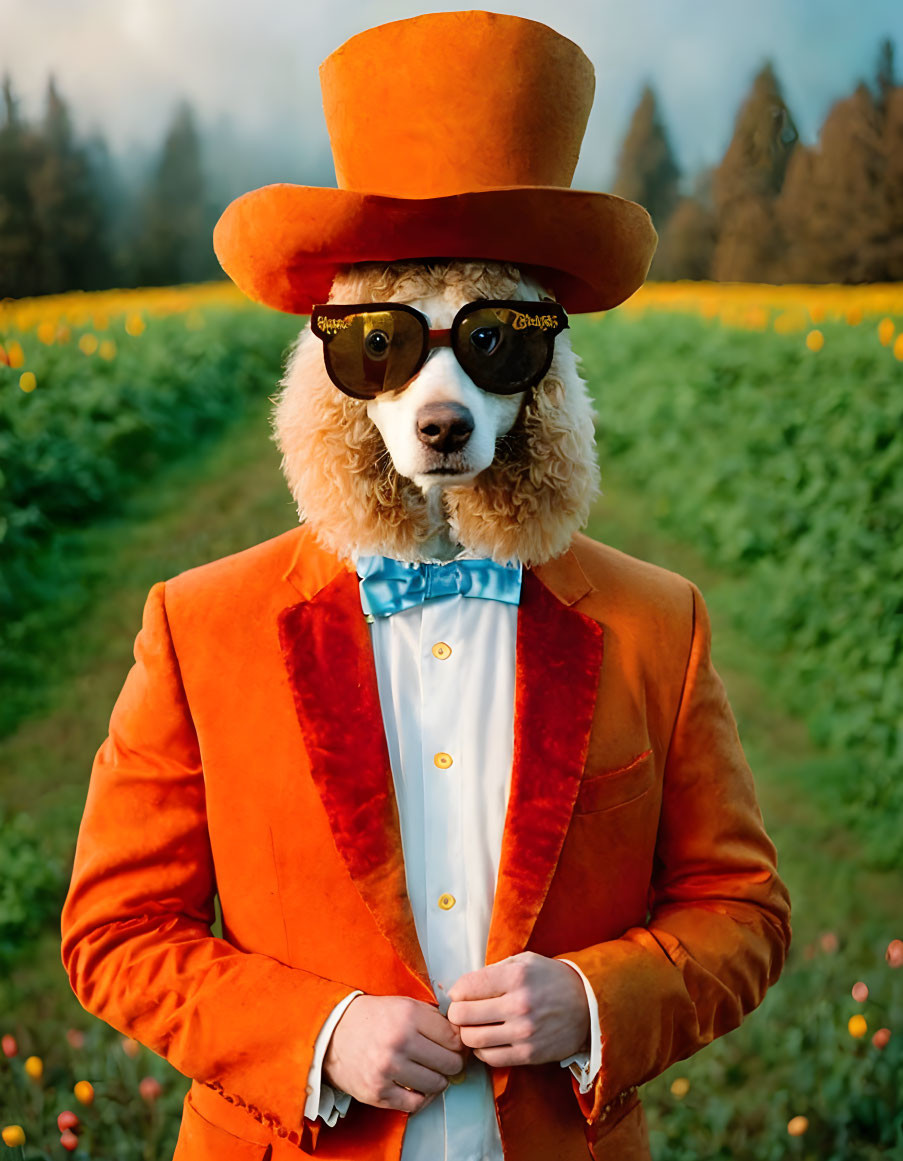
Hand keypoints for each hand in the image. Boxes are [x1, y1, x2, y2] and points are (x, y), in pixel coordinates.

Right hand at [323, 995, 465, 1113]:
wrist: (334, 1034)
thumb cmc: (375, 1018)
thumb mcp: (405, 1005)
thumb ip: (434, 1019)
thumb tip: (464, 1039)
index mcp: (409, 1015)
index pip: (454, 1038)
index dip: (459, 1044)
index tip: (456, 1047)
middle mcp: (399, 1041)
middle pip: (449, 1063)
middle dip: (452, 1063)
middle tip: (444, 1061)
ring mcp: (388, 1069)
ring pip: (437, 1084)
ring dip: (437, 1081)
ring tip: (428, 1072)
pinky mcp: (378, 1091)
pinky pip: (416, 1104)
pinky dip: (421, 1098)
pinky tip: (416, 1087)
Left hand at [446, 952, 589, 1066]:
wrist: (588, 1005)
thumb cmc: (551, 979)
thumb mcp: (524, 961)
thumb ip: (493, 971)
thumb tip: (461, 988)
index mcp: (515, 977)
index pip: (465, 987)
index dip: (456, 991)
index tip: (460, 993)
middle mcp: (518, 1005)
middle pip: (462, 1015)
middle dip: (456, 1013)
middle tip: (462, 1011)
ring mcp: (524, 1033)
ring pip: (472, 1040)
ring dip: (467, 1033)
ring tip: (474, 1027)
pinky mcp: (529, 1054)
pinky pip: (490, 1058)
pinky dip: (482, 1051)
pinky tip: (489, 1040)